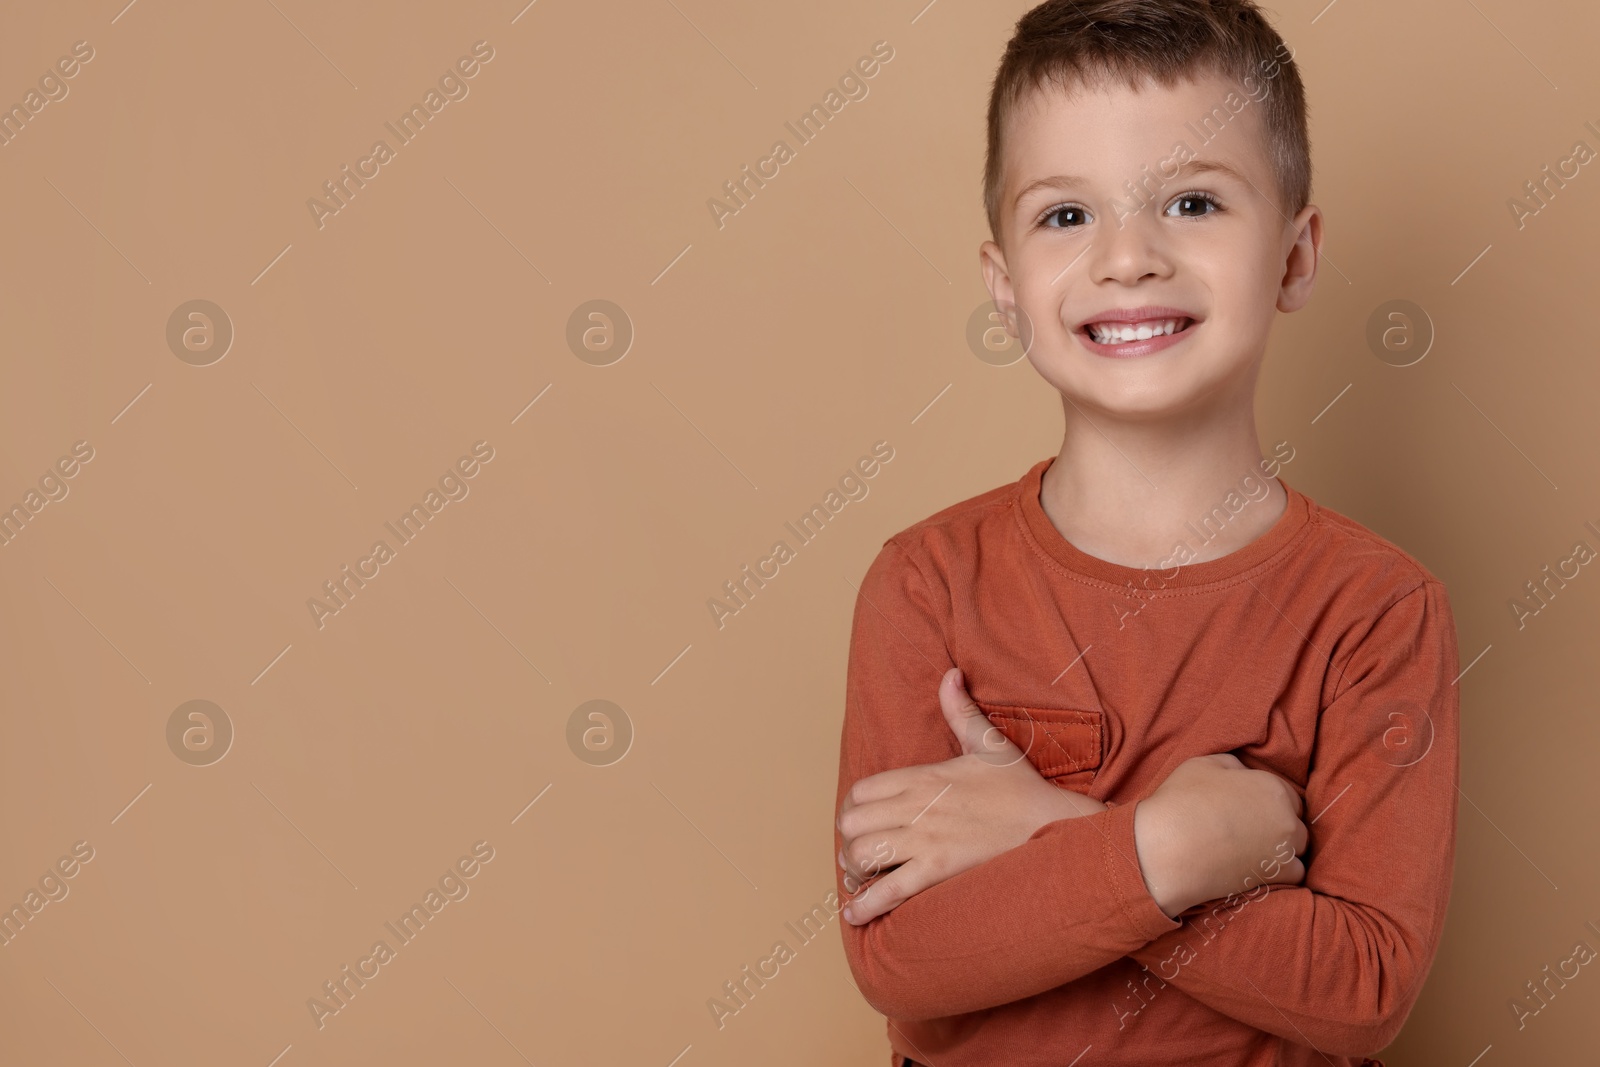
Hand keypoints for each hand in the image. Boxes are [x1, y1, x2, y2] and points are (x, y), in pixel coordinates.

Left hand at [836, 667, 1105, 924]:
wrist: (1054, 825)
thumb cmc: (1022, 789)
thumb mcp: (988, 744)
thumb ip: (960, 711)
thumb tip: (950, 674)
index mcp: (922, 777)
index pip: (861, 791)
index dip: (854, 809)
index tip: (862, 822)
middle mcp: (916, 806)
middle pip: (852, 823)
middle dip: (850, 841)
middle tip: (861, 854)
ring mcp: (925, 839)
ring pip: (862, 854)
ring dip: (855, 870)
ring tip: (863, 879)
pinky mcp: (938, 870)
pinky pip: (888, 890)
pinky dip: (866, 904)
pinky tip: (856, 914)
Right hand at [1132, 753, 1307, 917]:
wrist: (1168, 849)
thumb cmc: (1182, 802)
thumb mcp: (1203, 765)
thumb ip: (1234, 766)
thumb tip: (1244, 774)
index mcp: (1271, 786)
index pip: (1289, 796)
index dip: (1271, 804)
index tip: (1255, 813)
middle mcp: (1286, 817)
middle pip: (1296, 824)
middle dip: (1280, 828)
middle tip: (1252, 834)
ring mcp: (1284, 849)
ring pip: (1297, 850)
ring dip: (1282, 852)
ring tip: (1255, 855)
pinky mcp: (1277, 876)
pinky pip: (1294, 874)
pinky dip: (1280, 873)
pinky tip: (1257, 870)